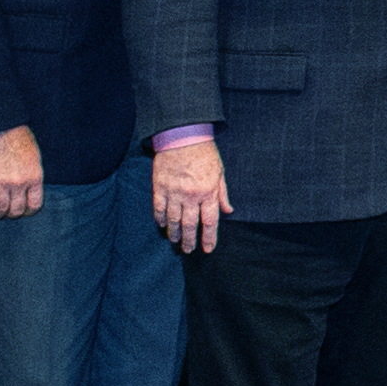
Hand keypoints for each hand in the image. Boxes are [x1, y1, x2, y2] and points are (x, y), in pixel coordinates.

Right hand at [0, 126, 45, 217]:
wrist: (2, 128)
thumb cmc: (21, 140)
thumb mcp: (36, 159)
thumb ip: (34, 177)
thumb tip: (31, 193)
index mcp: (34, 178)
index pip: (34, 205)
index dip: (29, 212)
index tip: (25, 211)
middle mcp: (19, 184)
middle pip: (17, 210)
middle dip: (14, 214)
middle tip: (10, 213)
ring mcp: (2, 182)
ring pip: (1, 209)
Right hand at [153, 138, 229, 253]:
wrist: (183, 135)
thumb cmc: (204, 153)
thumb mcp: (220, 172)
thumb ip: (222, 194)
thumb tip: (228, 211)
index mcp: (208, 192)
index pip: (210, 221)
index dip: (209, 238)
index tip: (207, 249)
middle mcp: (191, 195)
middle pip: (190, 225)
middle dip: (189, 240)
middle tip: (187, 250)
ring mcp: (174, 192)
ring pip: (173, 219)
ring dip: (174, 233)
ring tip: (175, 241)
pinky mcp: (160, 186)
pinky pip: (158, 208)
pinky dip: (160, 218)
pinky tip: (162, 225)